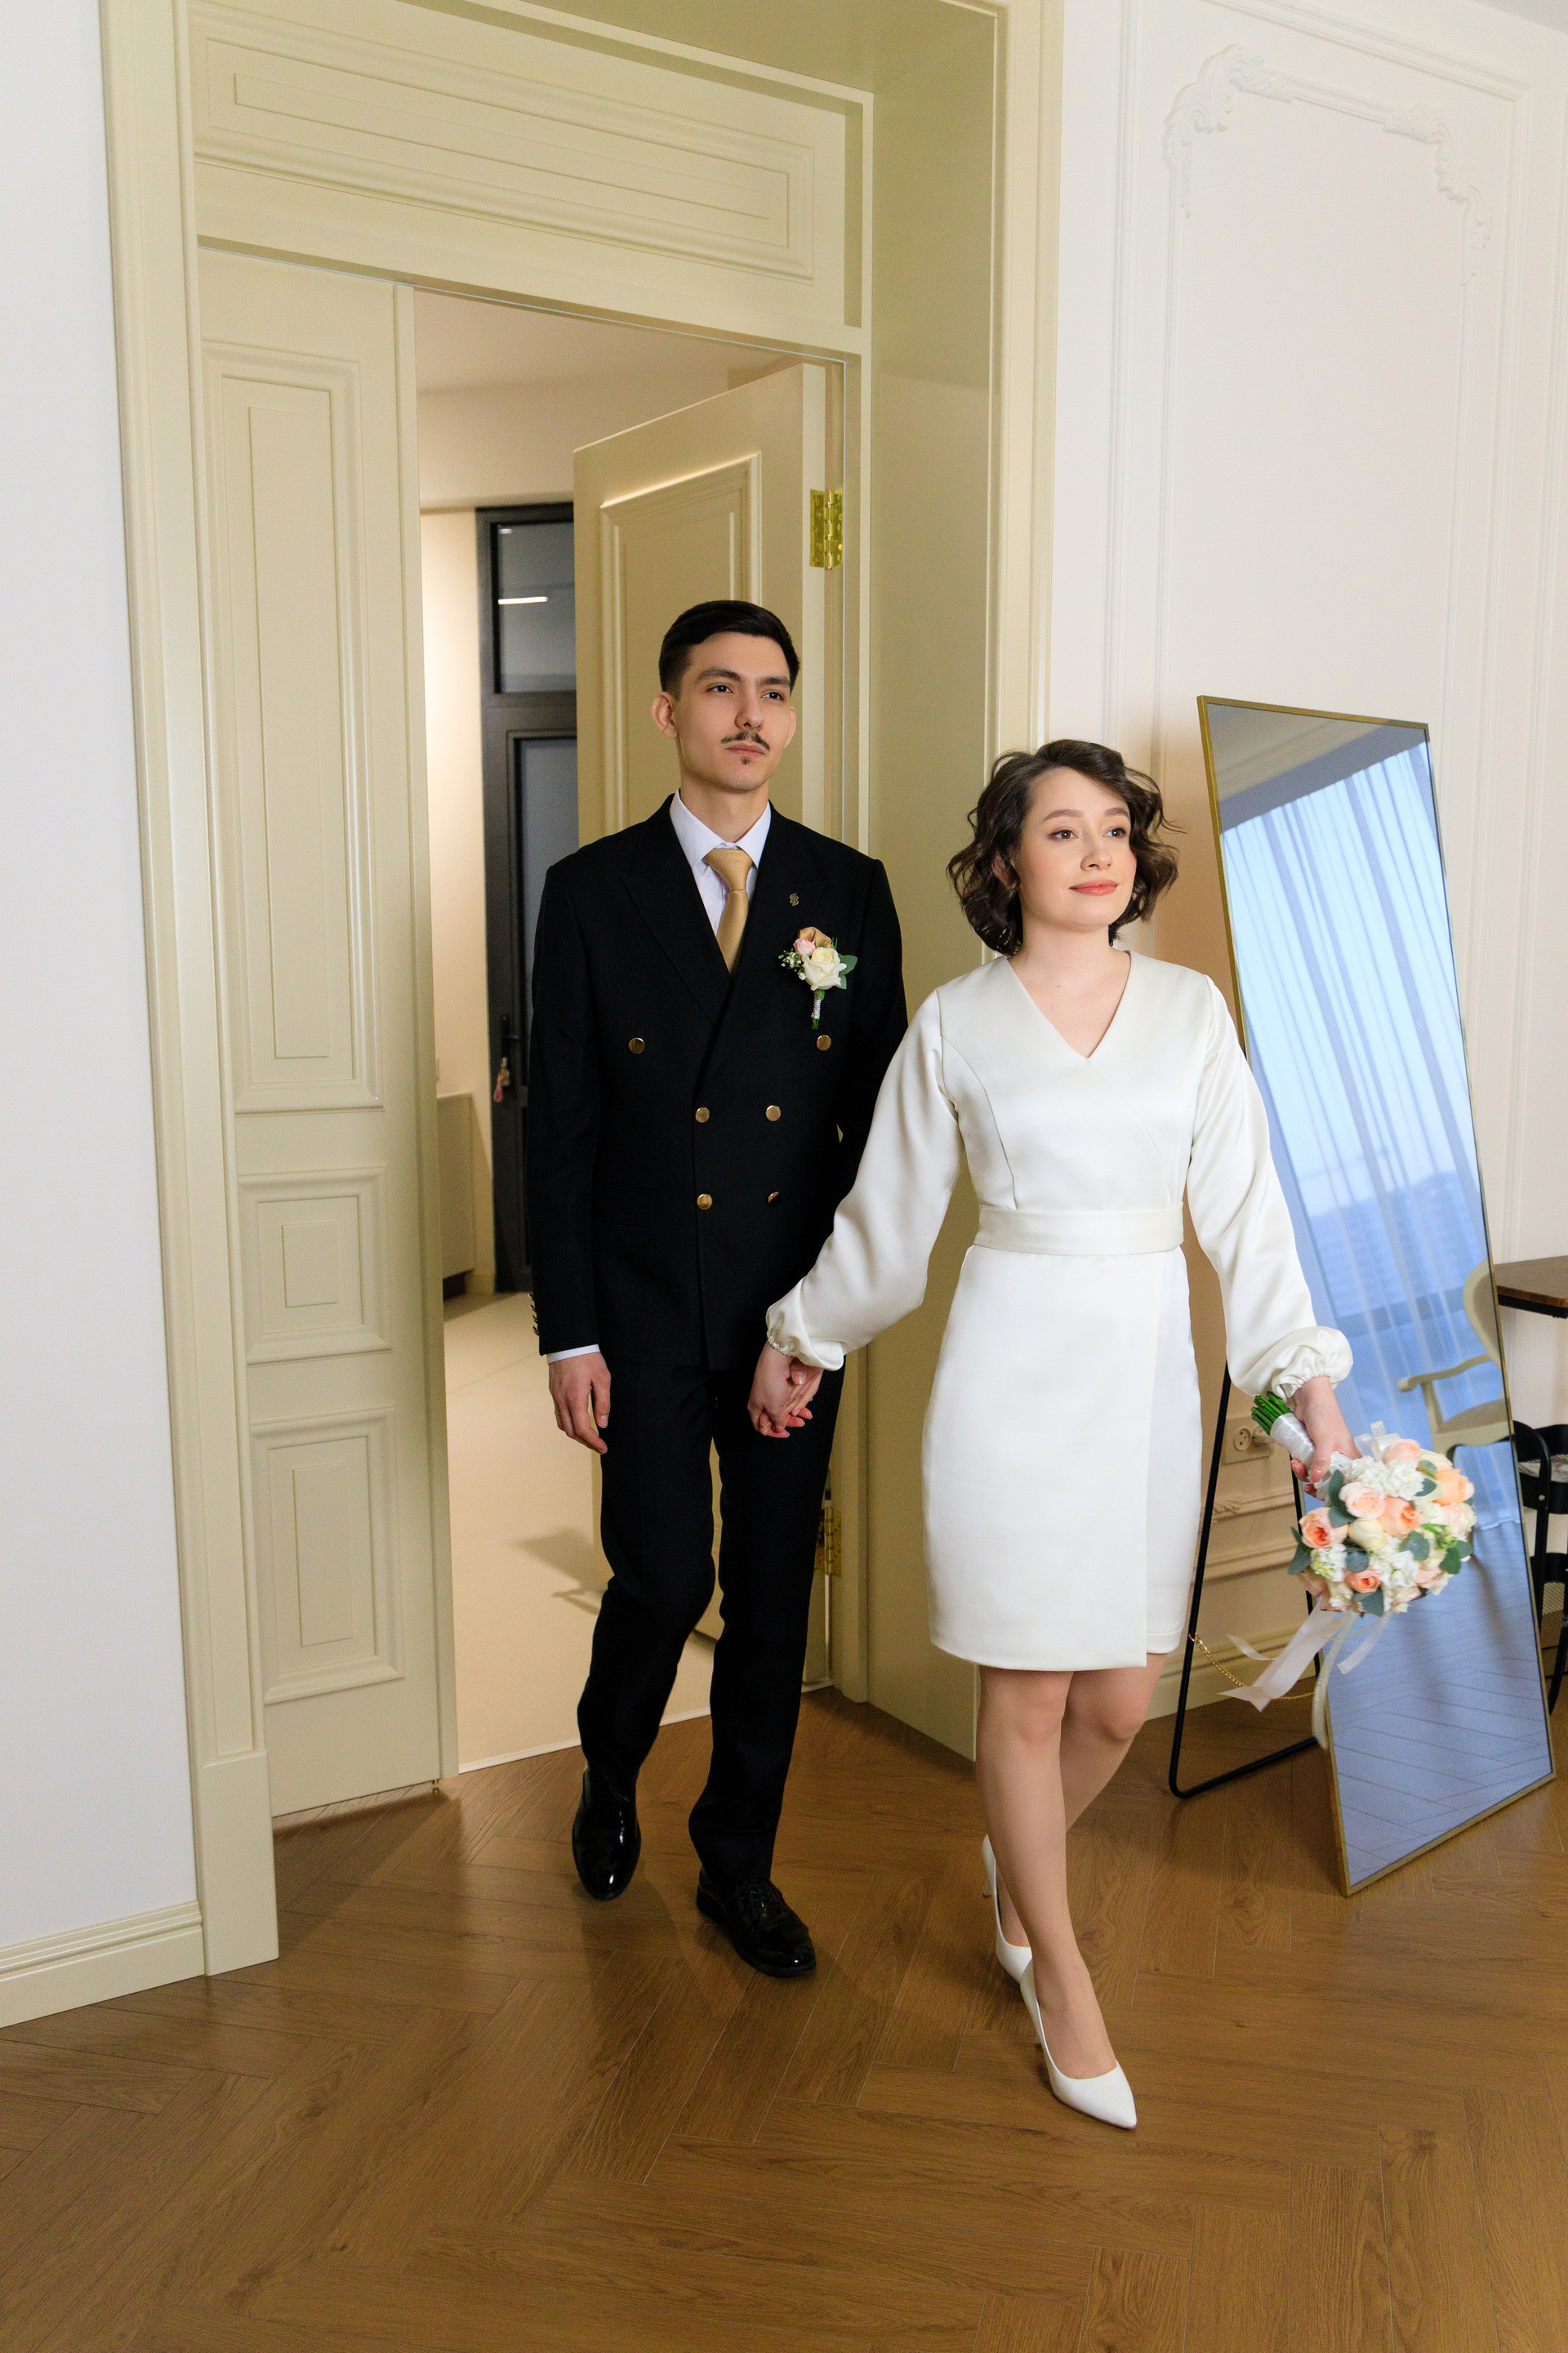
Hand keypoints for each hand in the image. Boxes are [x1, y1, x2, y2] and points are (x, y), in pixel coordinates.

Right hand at [548, 1351, 610, 1453]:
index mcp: (575, 1399)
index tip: (603, 1448)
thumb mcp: (602, 1378)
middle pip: (571, 1432)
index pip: (583, 1430)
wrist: (568, 1341)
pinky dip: (568, 1424)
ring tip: (589, 1436)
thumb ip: (603, 1403)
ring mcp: (556, 1396)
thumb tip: (602, 1424)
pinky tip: (577, 1421)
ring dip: (576, 1434)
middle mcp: (562, 1401)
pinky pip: (558, 1414)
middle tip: (599, 1445)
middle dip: (585, 1442)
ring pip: (563, 1425)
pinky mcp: (553, 1391)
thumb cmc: (588, 1358)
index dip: (594, 1442)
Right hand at [748, 1343, 822, 1437]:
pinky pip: (788, 1399)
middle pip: (775, 1418)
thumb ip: (777, 1421)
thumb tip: (779, 1428)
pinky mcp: (780, 1386)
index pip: (761, 1427)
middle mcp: (762, 1401)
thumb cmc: (771, 1384)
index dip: (773, 1433)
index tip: (785, 1433)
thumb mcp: (775, 1409)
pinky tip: (803, 1405)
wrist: (777, 1361)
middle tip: (800, 1423)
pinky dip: (797, 1404)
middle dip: (789, 1422)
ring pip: (784, 1409)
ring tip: (806, 1415)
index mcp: (755, 1408)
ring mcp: (771, 1393)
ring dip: (796, 1414)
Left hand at [1289, 1374, 1354, 1491]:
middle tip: (1306, 1483)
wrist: (1308, 1397)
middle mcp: (1337, 1458)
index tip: (1322, 1493)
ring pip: (1313, 1473)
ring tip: (1296, 1464)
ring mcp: (1322, 1454)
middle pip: (1328, 1480)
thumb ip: (1322, 1460)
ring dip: (1303, 1472)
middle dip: (1314, 1482)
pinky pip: (1304, 1464)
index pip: (1347, 1480)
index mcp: (1348, 1457)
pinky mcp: (1310, 1450)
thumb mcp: (1325, 1440)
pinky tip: (1294, 1460)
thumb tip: (1316, 1480)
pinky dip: (1298, 1465)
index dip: (1336, 1490)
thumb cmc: (1324, 1415)